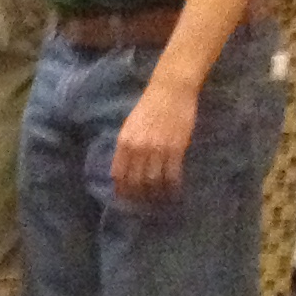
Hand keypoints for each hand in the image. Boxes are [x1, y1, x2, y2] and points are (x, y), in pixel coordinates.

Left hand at [111, 74, 197, 199]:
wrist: (170, 91)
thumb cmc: (149, 106)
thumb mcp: (130, 125)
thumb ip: (127, 145)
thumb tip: (125, 166)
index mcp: (124, 141)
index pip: (119, 173)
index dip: (122, 189)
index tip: (125, 198)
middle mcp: (138, 148)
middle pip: (135, 181)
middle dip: (139, 196)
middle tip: (144, 204)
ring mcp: (157, 149)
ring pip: (154, 180)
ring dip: (156, 194)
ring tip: (159, 200)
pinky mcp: (176, 148)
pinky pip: (173, 174)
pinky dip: (172, 186)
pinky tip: (174, 190)